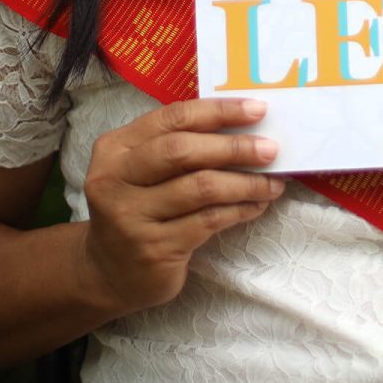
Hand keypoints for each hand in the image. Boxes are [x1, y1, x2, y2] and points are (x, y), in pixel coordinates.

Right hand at [79, 98, 281, 316]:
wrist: (109, 273)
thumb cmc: (139, 208)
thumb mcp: (143, 170)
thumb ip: (180, 145)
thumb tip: (247, 127)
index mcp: (116, 147)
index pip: (173, 118)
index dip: (219, 111)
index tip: (258, 109)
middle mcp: (115, 179)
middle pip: (183, 152)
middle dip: (234, 147)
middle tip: (272, 149)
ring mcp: (131, 216)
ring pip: (201, 188)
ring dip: (246, 183)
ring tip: (273, 183)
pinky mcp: (153, 248)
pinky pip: (208, 220)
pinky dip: (239, 210)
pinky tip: (256, 206)